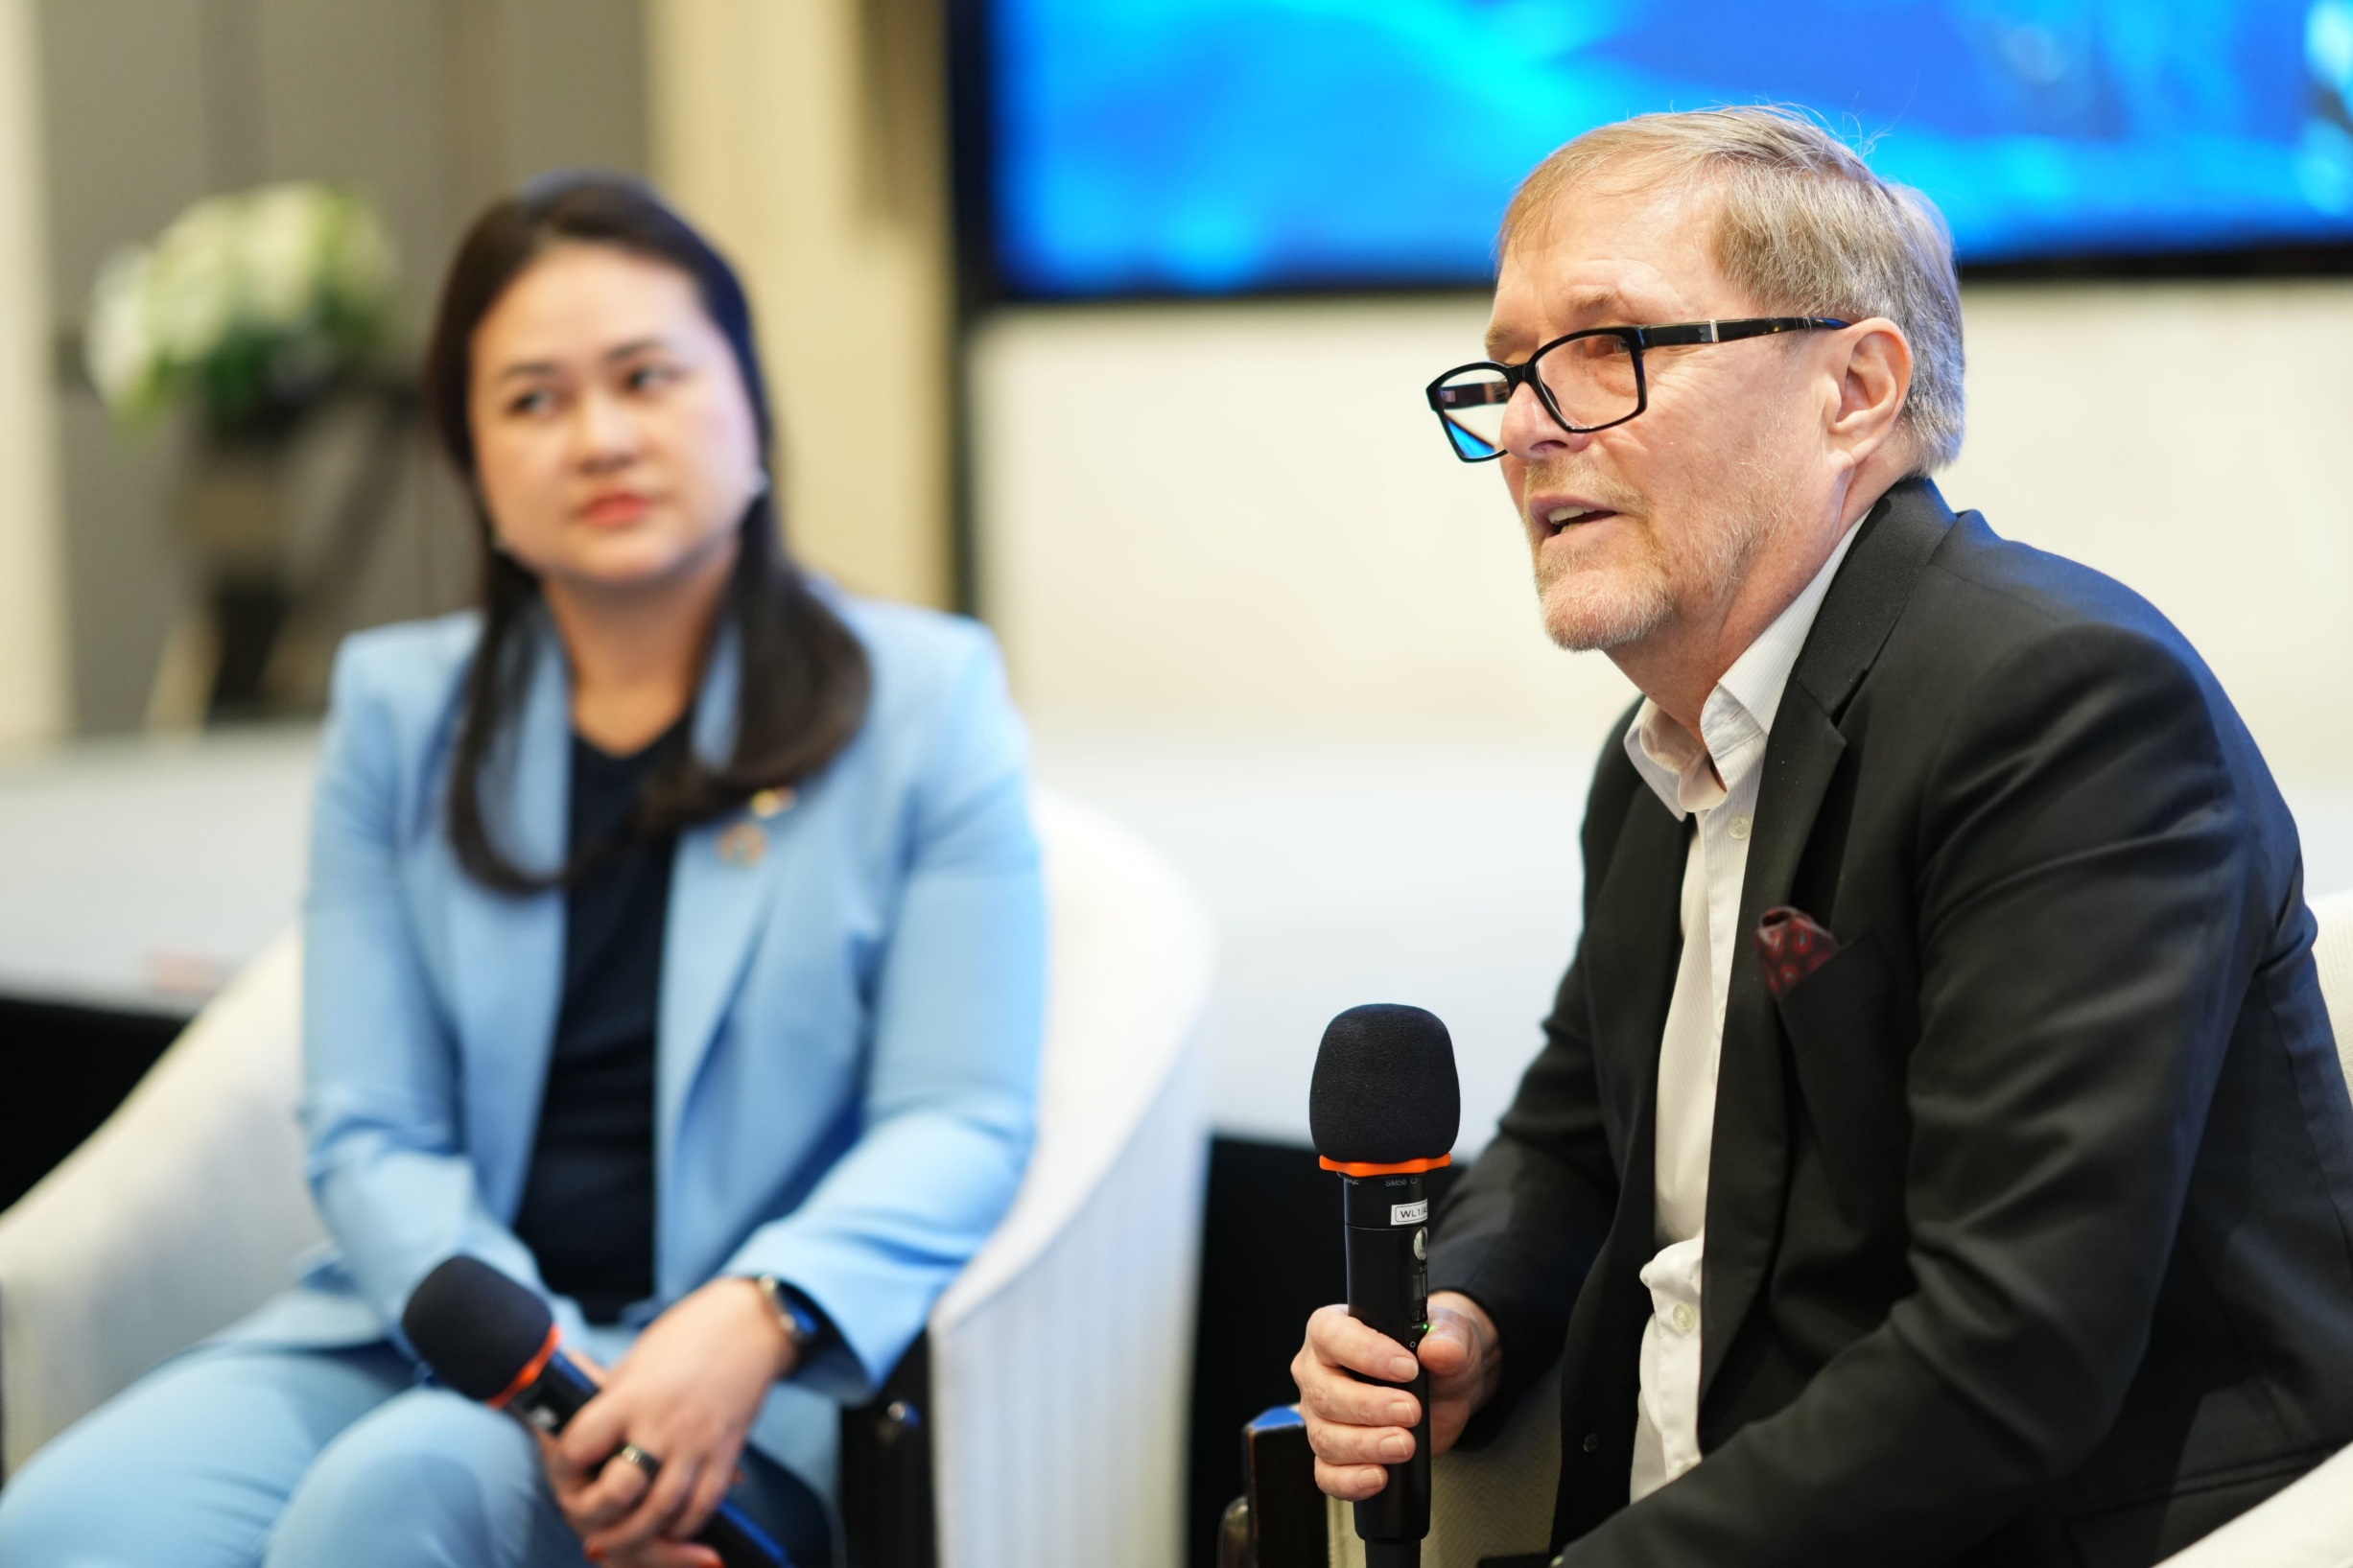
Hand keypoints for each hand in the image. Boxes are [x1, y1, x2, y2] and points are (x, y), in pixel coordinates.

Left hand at [539, 1278, 797, 1567]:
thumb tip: (565, 1420)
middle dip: (598, 1517)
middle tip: (591, 1523)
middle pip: (619, 1493)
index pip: (577, 1447)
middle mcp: (663, 1423)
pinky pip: (703, 1505)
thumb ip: (607, 1401)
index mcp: (631, 1396)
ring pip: (663, 1511)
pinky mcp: (726, 1452)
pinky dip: (684, 1526)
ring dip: (639, 1537)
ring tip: (625, 1539)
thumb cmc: (687, 1337)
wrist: (749, 1323)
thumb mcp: (635, 1363)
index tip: (565, 1469)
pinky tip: (671, 1527)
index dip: (562, 1466)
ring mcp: (697, 1442)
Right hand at [1292, 1290, 1500, 1501]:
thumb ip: (1447, 1339)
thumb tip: (1438, 1350)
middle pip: (1325, 1394)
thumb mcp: (1450, 1335)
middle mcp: (1318, 1372)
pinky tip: (1379, 1476)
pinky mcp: (1334, 1453)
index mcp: (1333, 1329)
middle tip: (1411, 1411)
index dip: (1366, 1353)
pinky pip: (1327, 1474)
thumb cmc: (1432, 1353)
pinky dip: (1351, 1480)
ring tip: (1405, 1444)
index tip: (1406, 1368)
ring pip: (1326, 1438)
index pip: (1331, 1335)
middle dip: (1370, 1407)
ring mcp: (1321, 1416)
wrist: (1445, 1389)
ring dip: (1367, 1445)